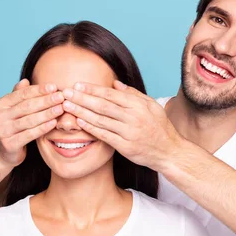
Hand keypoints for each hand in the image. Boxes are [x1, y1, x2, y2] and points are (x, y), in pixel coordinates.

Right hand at [0, 79, 63, 169]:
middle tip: (61, 97)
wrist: (5, 152)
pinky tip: (53, 123)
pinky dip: (42, 128)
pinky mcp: (9, 144)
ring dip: (47, 113)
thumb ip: (20, 95)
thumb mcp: (16, 109)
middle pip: (27, 106)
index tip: (54, 87)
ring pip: (29, 120)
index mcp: (2, 104)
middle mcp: (0, 116)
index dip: (39, 90)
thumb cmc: (15, 126)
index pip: (22, 94)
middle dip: (45, 101)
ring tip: (61, 108)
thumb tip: (26, 80)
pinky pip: (29, 134)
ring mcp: (3, 131)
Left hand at [61, 80, 180, 170]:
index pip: (111, 94)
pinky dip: (91, 128)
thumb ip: (132, 94)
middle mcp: (134, 117)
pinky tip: (80, 122)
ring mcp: (129, 133)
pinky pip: (105, 136)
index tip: (77, 85)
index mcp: (139, 105)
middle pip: (103, 105)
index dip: (93, 89)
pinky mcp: (126, 147)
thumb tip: (114, 83)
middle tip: (66, 93)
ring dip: (82, 112)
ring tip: (67, 106)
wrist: (169, 151)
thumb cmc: (160, 127)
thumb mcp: (151, 106)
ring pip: (101, 120)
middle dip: (82, 98)